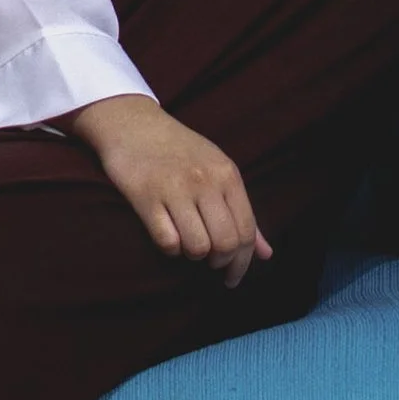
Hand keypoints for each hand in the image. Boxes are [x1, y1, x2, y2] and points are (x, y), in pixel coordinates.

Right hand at [67, 93, 272, 287]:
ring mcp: (175, 188)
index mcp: (226, 174)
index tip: (232, 277)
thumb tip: (266, 254)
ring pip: (197, 247)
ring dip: (193, 254)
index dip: (242, 262)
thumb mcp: (217, 169)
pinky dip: (170, 248)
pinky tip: (167, 235)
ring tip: (187, 244)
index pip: (246, 231)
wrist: (132, 122)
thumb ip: (242, 212)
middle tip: (210, 263)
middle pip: (225, 243)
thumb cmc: (179, 150)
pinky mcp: (145, 196)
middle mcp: (204, 181)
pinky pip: (167, 241)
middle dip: (219, 262)